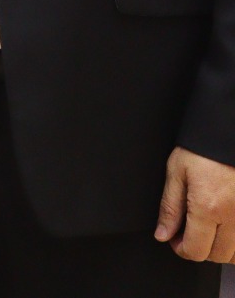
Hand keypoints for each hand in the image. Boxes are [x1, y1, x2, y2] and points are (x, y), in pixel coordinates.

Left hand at [157, 146, 234, 261]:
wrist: (227, 135)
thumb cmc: (203, 149)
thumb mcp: (177, 173)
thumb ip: (169, 207)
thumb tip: (163, 234)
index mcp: (208, 207)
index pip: (195, 250)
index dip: (180, 249)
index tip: (175, 239)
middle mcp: (233, 217)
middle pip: (217, 256)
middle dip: (199, 249)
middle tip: (189, 233)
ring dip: (221, 248)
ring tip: (208, 230)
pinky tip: (225, 228)